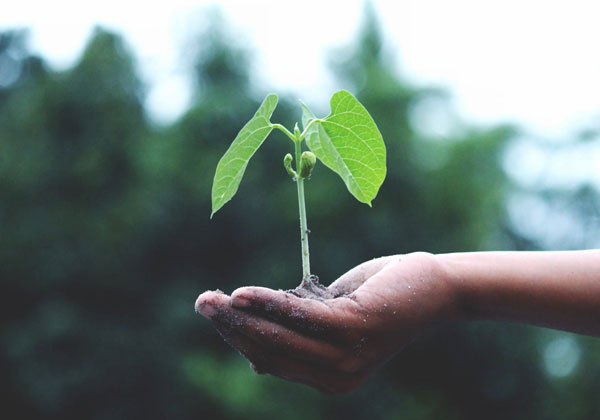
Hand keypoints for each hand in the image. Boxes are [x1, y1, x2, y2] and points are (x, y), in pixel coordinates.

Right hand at [195, 252, 455, 393]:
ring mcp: (347, 357)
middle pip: (270, 351)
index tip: (215, 314)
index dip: (239, 338)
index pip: (272, 360)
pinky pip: (300, 316)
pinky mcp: (355, 329)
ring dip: (241, 316)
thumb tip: (255, 358)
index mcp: (330, 378)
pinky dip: (269, 303)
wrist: (432, 286)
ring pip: (280, 337)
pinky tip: (242, 293)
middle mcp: (337, 377)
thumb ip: (299, 336)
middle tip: (202, 303)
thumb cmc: (379, 298)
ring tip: (212, 299)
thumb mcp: (333, 320)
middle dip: (231, 328)